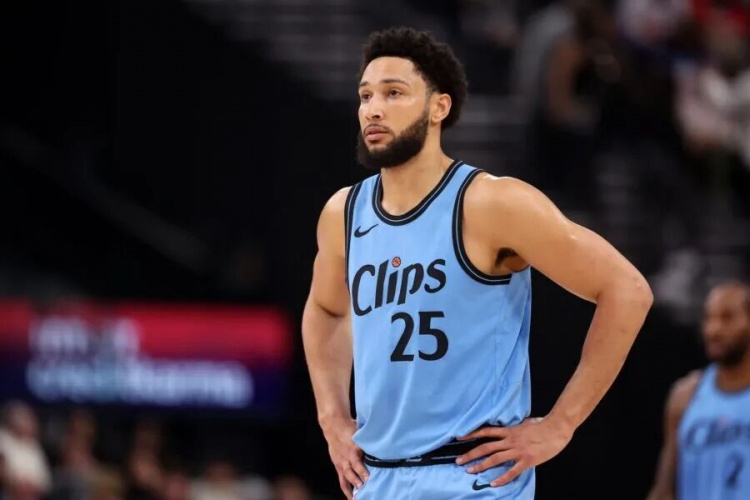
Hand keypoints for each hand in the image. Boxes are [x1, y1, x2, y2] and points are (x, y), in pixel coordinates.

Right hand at [322, 416, 368, 498]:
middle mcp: (347, 456)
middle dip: (359, 479)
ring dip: (353, 487)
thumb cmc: (350, 428)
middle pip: (352, 470)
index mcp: (354, 447)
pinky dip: (347, 489)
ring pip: (347, 477)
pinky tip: (352, 497)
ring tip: (359, 496)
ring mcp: (342, 462)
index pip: (359, 460)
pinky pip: (342, 480)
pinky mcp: (338, 466)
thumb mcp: (360, 432)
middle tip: (366, 487)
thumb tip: (383, 446)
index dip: (364, 470)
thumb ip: (369, 441)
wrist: (334, 426)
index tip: (371, 477)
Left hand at [455, 417, 572, 486]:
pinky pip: (512, 471)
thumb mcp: (525, 423)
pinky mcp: (526, 461)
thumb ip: (516, 428)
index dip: (471, 434)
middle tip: (459, 461)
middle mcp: (510, 441)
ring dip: (481, 465)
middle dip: (471, 454)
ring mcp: (517, 451)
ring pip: (495, 459)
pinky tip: (493, 483)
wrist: (556, 429)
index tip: (459, 437)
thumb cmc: (542, 424)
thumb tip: (512, 428)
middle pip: (486, 447)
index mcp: (509, 431)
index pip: (486, 432)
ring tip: (470, 471)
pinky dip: (502, 478)